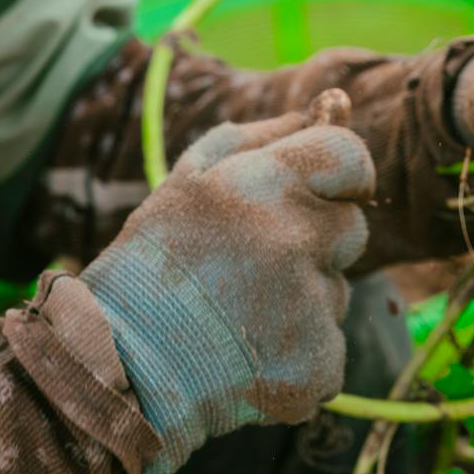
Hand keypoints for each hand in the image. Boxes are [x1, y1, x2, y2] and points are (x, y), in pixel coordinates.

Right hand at [80, 92, 373, 473]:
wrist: (121, 368)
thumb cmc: (153, 265)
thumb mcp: (190, 180)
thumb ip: (263, 135)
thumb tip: (331, 104)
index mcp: (264, 185)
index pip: (351, 156)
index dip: (343, 173)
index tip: (326, 190)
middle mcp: (295, 241)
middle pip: (352, 226)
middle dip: (316, 238)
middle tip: (252, 264)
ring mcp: (311, 308)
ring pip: (337, 288)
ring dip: (305, 295)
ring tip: (239, 311)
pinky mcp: (319, 365)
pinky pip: (330, 343)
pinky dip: (299, 348)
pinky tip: (248, 351)